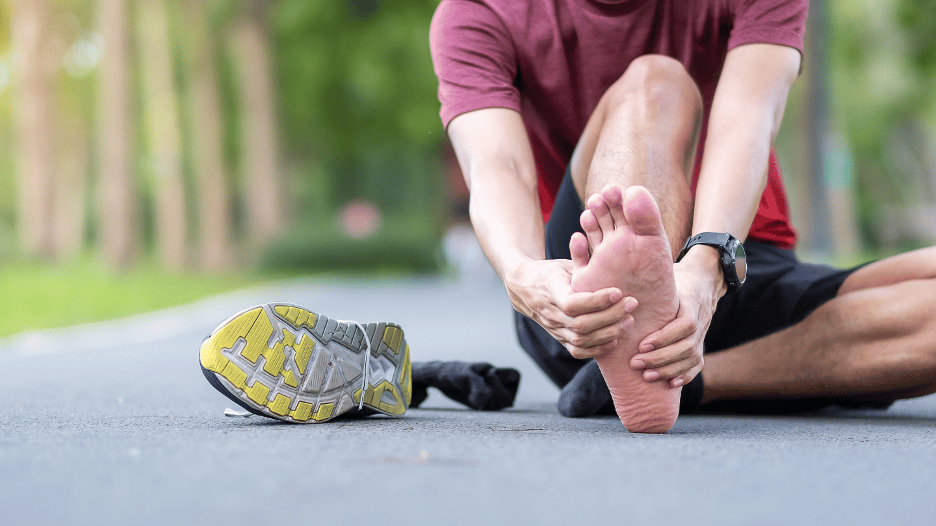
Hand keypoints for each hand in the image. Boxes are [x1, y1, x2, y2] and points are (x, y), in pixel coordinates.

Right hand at [505, 258, 637, 358]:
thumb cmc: (550, 273)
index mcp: (551, 292)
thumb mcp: (563, 264)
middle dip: (610, 316)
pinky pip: (578, 351)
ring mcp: (554, 329)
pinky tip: (615, 339)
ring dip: (608, 333)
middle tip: (632, 304)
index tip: (618, 292)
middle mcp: (550, 314)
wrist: (525, 289)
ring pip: (581, 340)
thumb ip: (579, 259)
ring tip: (628, 320)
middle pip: (581, 324)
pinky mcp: (559, 339)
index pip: (573, 303)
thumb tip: (589, 238)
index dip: (597, 301)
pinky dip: (598, 349)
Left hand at [631, 252, 723, 386]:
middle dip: (661, 358)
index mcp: (692, 302)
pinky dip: (685, 375)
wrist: (704, 281)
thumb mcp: (667, 275)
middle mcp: (702, 319)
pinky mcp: (702, 344)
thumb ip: (649, 282)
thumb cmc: (676, 278)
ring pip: (692, 357)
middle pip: (687, 346)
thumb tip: (620, 286)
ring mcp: (704, 334)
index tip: (642, 345)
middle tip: (636, 363)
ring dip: (669, 369)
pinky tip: (670, 383)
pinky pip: (698, 364)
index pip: (684, 325)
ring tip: (647, 375)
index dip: (664, 337)